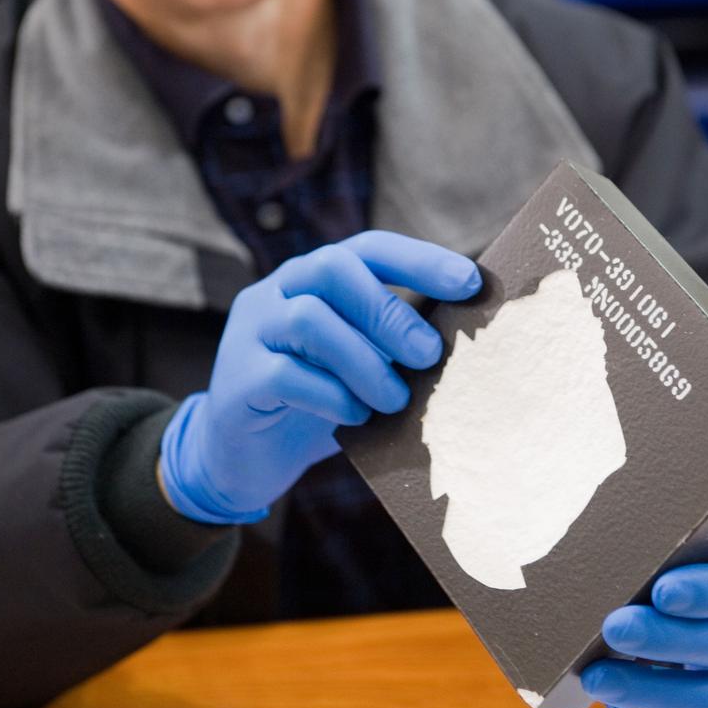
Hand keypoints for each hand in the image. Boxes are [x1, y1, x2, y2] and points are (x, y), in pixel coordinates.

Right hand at [159, 230, 480, 523]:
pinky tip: (354, 418)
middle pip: (331, 268)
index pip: (368, 249)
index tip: (470, 284)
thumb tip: (464, 341)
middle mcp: (278, 291)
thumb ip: (394, 344)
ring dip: (364, 361)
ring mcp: (251, 331)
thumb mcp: (361, 365)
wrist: (245, 458)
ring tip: (395, 400)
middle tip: (430, 354)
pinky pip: (284, 374)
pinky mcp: (237, 379)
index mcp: (314, 279)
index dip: (420, 260)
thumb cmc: (318, 402)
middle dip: (389, 310)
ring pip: (308, 319)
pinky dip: (331, 396)